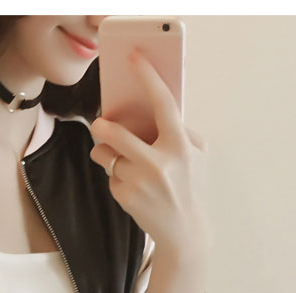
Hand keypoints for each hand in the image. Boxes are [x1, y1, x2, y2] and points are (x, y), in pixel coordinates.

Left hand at [88, 48, 210, 257]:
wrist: (183, 230)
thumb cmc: (189, 186)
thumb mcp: (196, 156)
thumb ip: (179, 131)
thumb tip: (154, 110)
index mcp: (179, 146)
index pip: (162, 104)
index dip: (147, 78)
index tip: (134, 59)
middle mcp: (159, 163)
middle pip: (118, 136)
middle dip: (104, 128)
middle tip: (98, 124)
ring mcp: (140, 181)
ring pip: (109, 157)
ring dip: (108, 156)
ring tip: (118, 160)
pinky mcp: (126, 197)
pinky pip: (111, 177)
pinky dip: (117, 178)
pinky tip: (133, 187)